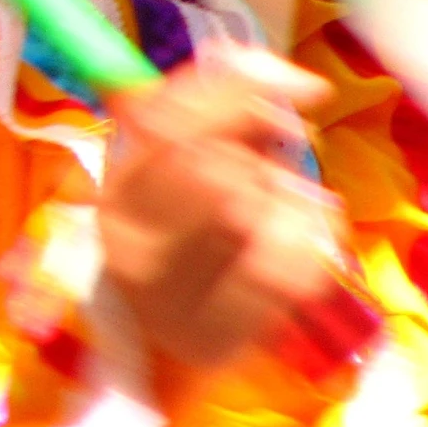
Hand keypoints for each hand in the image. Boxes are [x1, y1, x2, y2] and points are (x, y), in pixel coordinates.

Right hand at [99, 46, 344, 379]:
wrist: (161, 353)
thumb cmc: (183, 239)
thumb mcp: (180, 165)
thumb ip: (216, 108)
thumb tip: (284, 73)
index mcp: (117, 188)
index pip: (169, 122)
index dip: (242, 93)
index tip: (306, 86)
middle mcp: (131, 241)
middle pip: (221, 170)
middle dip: (275, 158)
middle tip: (289, 158)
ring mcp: (170, 296)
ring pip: (259, 219)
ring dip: (293, 203)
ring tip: (288, 208)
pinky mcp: (217, 336)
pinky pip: (289, 272)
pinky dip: (311, 247)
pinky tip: (299, 245)